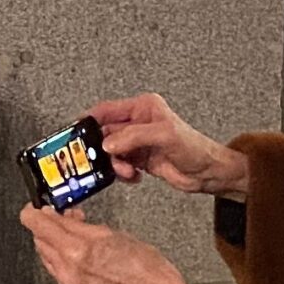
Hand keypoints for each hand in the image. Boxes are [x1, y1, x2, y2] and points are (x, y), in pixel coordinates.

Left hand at [19, 206, 199, 283]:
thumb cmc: (140, 261)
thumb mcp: (106, 231)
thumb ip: (75, 223)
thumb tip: (54, 215)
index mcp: (76, 250)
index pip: (37, 225)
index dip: (33, 211)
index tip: (35, 206)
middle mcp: (68, 268)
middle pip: (39, 239)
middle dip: (47, 224)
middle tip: (62, 215)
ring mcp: (68, 282)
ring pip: (46, 253)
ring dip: (54, 239)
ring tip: (73, 231)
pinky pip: (55, 267)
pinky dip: (60, 255)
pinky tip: (75, 249)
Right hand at [84, 94, 250, 197]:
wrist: (207, 172)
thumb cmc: (194, 147)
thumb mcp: (163, 135)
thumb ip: (133, 137)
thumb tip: (108, 144)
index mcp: (142, 108)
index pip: (107, 110)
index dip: (89, 120)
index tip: (76, 132)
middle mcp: (138, 123)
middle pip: (105, 134)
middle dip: (101, 149)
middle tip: (95, 160)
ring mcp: (137, 142)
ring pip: (111, 152)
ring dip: (114, 164)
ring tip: (127, 171)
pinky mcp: (139, 159)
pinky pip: (120, 165)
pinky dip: (122, 173)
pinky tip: (134, 176)